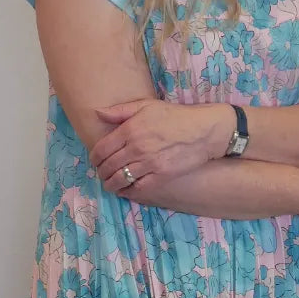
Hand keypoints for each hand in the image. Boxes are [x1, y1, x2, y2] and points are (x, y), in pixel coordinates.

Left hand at [91, 99, 232, 193]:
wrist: (203, 130)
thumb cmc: (175, 116)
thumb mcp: (147, 106)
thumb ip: (120, 111)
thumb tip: (97, 113)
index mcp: (130, 130)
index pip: (102, 149)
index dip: (94, 158)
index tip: (95, 161)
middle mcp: (137, 148)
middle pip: (108, 166)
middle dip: (101, 172)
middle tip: (102, 174)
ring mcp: (149, 163)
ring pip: (120, 180)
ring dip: (111, 184)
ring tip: (110, 185)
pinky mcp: (161, 176)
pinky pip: (138, 188)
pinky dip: (128, 191)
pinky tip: (125, 190)